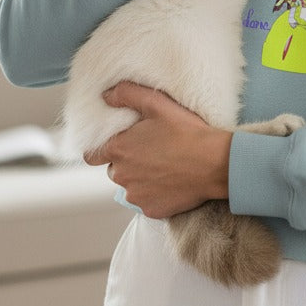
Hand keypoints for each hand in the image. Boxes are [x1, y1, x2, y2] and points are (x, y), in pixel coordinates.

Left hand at [83, 82, 231, 218]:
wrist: (214, 164)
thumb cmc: (186, 131)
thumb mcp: (157, 103)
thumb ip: (127, 94)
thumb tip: (106, 95)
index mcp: (119, 149)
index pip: (91, 156)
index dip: (100, 150)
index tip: (116, 145)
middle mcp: (121, 175)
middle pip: (114, 169)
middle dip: (126, 161)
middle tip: (150, 151)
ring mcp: (135, 195)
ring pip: (129, 186)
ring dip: (140, 178)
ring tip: (164, 166)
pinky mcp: (150, 210)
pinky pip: (146, 200)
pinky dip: (154, 193)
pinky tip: (171, 180)